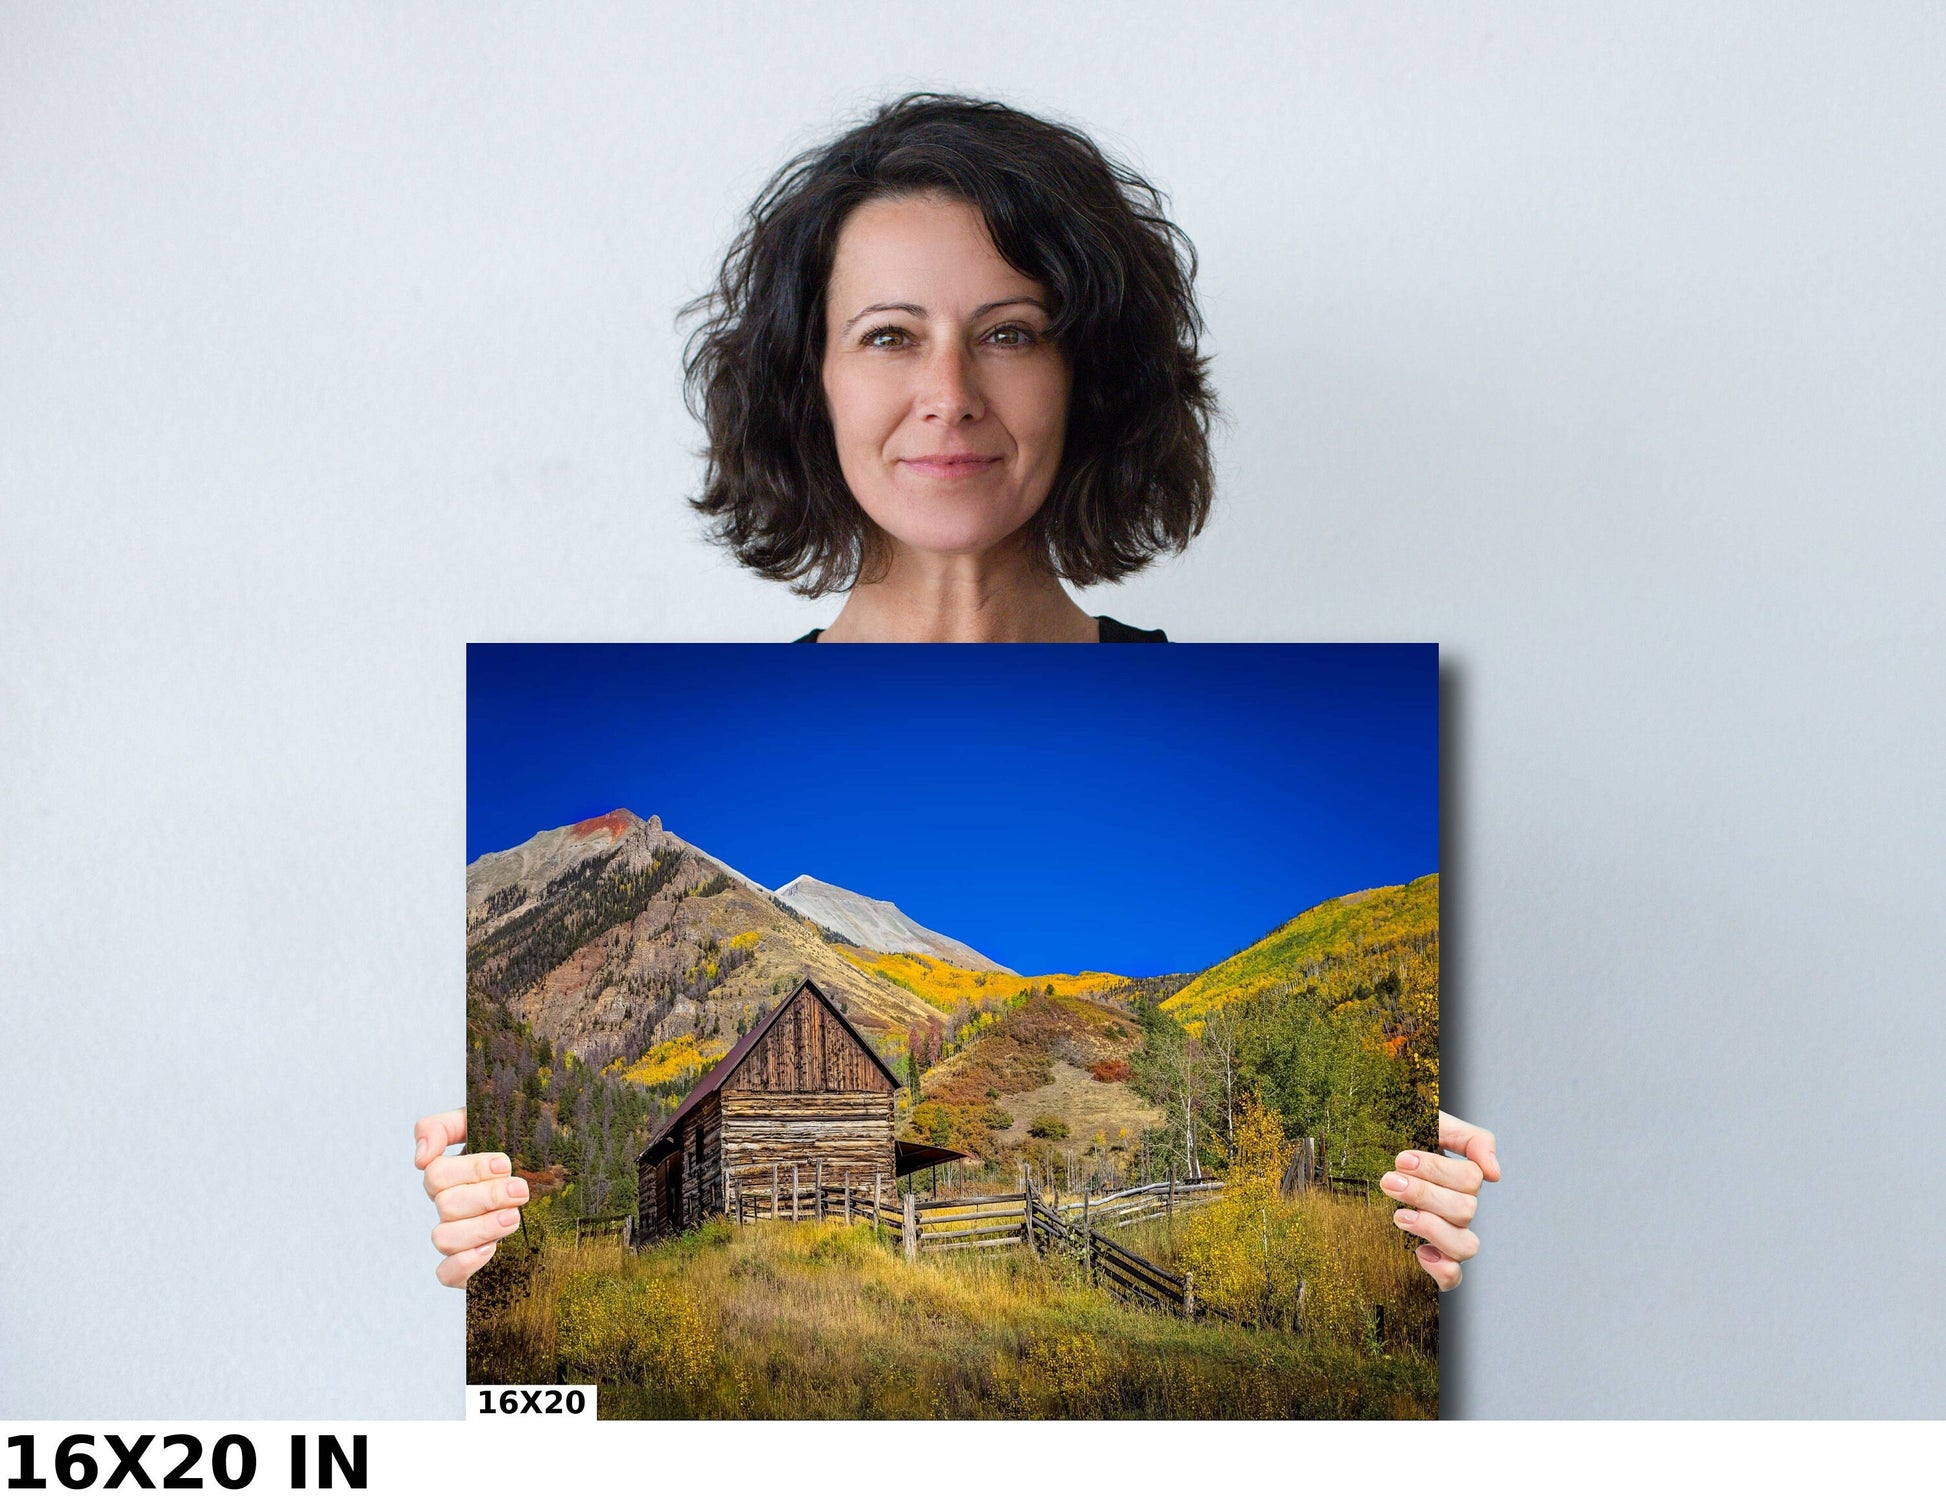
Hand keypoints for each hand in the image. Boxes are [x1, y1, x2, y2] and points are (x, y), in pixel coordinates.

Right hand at [414, 1109, 528, 1287]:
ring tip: (514, 1219)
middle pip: (445, 1204)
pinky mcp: (468, 1268)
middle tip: (521, 1191)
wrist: (561, 1192)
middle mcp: (451, 1208)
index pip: (436, 1173)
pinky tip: (492, 1249)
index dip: (470, 1169)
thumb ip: (445, 1127)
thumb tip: (420, 1156)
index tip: (505, 1164)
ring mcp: (458, 1239)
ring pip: (443, 1238)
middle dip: (487, 1196)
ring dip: (481, 1227)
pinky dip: (464, 1263)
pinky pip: (445, 1274)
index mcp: (452, 1176)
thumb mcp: (489, 1126)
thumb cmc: (523, 1155)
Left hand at [1380, 1110, 1498, 1291]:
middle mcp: (1457, 1210)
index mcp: (1458, 1179)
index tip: (1400, 1160)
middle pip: (1465, 1209)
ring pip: (1466, 1246)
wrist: (1355, 1163)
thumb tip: (1494, 1173)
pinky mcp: (1431, 1262)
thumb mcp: (1429, 1125)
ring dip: (1432, 1228)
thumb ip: (1469, 1138)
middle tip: (1389, 1182)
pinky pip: (1452, 1277)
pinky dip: (1441, 1268)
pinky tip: (1417, 1251)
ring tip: (1398, 1216)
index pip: (1470, 1178)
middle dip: (1424, 1194)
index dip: (1437, 1170)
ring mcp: (1446, 1238)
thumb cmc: (1392, 1142)